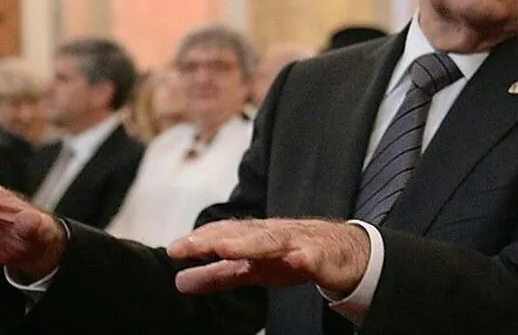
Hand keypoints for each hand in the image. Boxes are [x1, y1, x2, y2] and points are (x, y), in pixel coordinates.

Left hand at [167, 218, 370, 295]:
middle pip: (242, 235)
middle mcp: (273, 235)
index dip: (200, 241)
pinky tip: (294, 260)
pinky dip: (303, 257)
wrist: (344, 252)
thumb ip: (218, 275)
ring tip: (225, 249)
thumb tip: (179, 282)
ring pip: (273, 241)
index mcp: (254, 238)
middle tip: (188, 247)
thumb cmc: (294, 257)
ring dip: (250, 243)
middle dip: (215, 239)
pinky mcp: (322, 256)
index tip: (173, 250)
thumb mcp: (253, 270)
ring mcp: (298, 243)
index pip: (224, 235)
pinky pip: (312, 257)